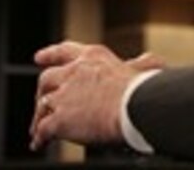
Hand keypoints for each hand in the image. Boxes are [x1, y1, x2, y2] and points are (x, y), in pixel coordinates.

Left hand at [28, 41, 164, 151]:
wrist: (133, 106)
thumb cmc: (142, 89)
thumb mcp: (140, 69)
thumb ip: (141, 65)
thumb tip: (156, 62)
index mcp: (93, 57)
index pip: (66, 51)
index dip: (50, 54)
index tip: (39, 57)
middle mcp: (74, 72)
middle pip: (47, 79)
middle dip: (41, 91)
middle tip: (39, 99)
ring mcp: (64, 95)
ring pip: (42, 105)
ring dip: (39, 117)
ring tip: (37, 128)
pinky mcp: (60, 119)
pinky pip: (43, 129)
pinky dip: (40, 137)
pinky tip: (40, 143)